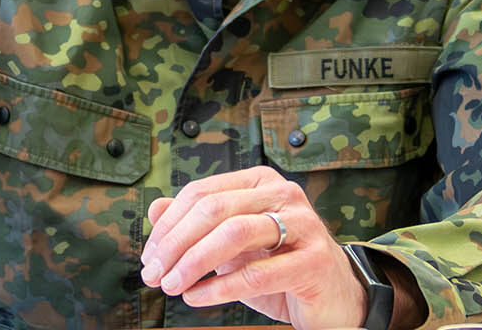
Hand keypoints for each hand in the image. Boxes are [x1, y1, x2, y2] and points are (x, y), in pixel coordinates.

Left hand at [140, 166, 365, 329]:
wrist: (333, 298)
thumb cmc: (277, 267)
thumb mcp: (231, 246)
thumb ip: (195, 224)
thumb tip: (154, 208)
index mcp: (258, 182)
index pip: (201, 194)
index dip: (168, 226)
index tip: (148, 257)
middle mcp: (282, 194)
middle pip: (213, 210)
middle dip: (175, 244)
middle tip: (153, 274)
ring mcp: (303, 225)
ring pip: (234, 234)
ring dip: (194, 262)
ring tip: (172, 286)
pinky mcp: (315, 261)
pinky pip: (257, 273)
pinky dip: (220, 287)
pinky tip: (197, 298)